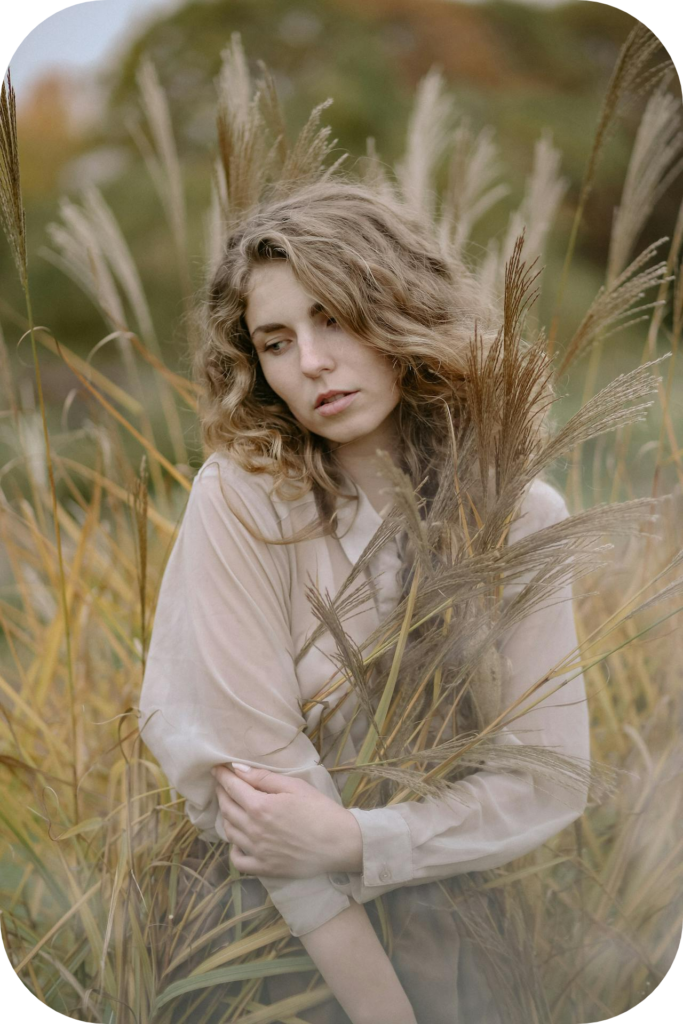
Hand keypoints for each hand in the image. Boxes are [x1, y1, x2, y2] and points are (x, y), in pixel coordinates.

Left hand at [212, 763, 361, 878]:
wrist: (340, 843)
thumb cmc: (320, 810)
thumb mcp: (294, 786)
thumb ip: (264, 778)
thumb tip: (238, 769)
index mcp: (260, 807)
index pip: (232, 787)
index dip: (222, 776)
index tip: (217, 768)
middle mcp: (253, 830)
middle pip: (227, 808)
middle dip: (222, 792)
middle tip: (222, 783)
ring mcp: (257, 851)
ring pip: (229, 832)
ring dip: (226, 816)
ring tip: (230, 806)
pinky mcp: (264, 868)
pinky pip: (238, 860)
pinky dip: (233, 848)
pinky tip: (238, 839)